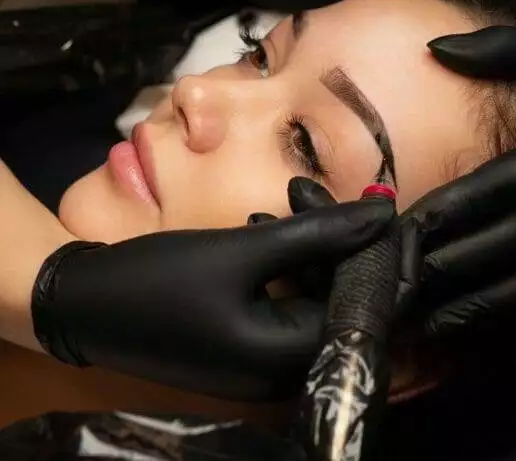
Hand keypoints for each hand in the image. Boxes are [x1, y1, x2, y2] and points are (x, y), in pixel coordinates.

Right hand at [31, 177, 393, 400]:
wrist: (80, 306)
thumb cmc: (159, 280)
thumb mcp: (244, 249)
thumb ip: (321, 232)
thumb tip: (384, 210)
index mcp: (293, 357)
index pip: (372, 308)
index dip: (389, 256)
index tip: (387, 206)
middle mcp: (289, 370)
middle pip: (346, 300)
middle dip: (341, 243)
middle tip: (313, 191)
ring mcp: (270, 362)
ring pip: (318, 296)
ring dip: (311, 247)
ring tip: (285, 201)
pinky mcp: (252, 347)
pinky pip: (292, 303)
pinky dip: (288, 266)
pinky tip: (265, 225)